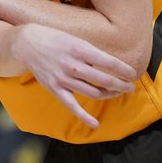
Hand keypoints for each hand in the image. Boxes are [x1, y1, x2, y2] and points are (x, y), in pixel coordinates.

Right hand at [10, 23, 137, 128]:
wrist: (28, 43)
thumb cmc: (55, 39)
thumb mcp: (76, 39)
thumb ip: (91, 52)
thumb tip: (111, 64)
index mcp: (81, 49)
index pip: (110, 62)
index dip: (124, 70)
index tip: (133, 74)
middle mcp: (74, 65)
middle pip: (105, 80)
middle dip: (121, 85)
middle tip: (130, 87)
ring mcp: (64, 78)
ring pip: (93, 92)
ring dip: (109, 94)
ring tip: (117, 93)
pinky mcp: (55, 88)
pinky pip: (72, 106)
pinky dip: (84, 116)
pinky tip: (95, 123)